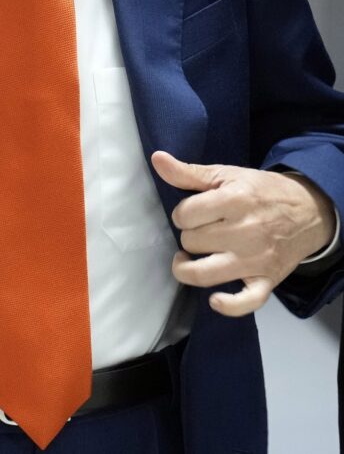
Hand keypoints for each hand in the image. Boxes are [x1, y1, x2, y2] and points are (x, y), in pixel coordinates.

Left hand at [151, 151, 335, 316]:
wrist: (307, 211)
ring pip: (204, 274)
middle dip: (190, 235)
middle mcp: (245, 231)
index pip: (185, 215)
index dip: (182, 214)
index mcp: (235, 200)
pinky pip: (244, 303)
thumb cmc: (260, 191)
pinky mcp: (267, 282)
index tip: (192, 213)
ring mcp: (256, 260)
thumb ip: (188, 172)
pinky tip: (214, 299)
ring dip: (188, 268)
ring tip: (188, 258)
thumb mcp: (226, 175)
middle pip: (192, 242)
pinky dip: (227, 306)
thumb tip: (157, 159)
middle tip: (200, 230)